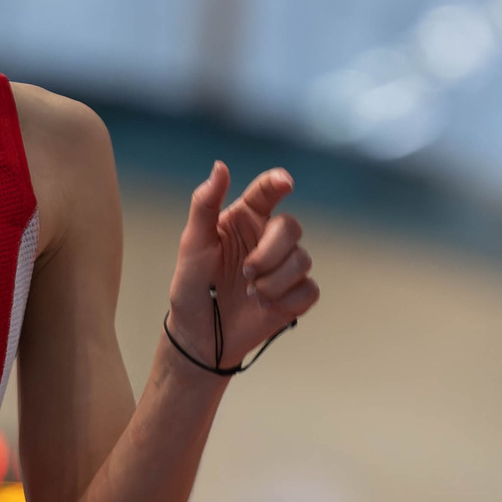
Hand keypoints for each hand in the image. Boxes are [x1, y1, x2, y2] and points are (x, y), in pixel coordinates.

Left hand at [167, 162, 318, 369]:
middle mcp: (268, 239)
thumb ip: (205, 204)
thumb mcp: (192, 244)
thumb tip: (220, 166)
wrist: (200, 335)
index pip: (267, 191)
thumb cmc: (192, 287)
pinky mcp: (295, 296)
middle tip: (245, 272)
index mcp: (245, 220)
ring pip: (302, 260)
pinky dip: (286, 301)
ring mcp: (284, 267)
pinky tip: (264, 307)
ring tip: (249, 294)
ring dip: (273, 281)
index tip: (284, 182)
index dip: (278, 182)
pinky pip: (309, 289)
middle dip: (270, 252)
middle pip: (291, 227)